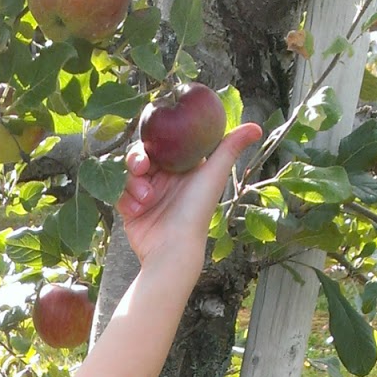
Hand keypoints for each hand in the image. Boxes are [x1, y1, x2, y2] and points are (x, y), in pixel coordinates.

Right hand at [116, 122, 263, 273]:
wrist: (172, 250)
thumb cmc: (195, 213)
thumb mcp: (213, 174)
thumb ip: (229, 147)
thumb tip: (256, 127)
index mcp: (181, 167)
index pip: (162, 142)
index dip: (155, 138)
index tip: (153, 140)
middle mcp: (164, 178)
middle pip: (141, 154)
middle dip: (138, 159)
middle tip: (143, 168)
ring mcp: (146, 193)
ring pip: (128, 172)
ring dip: (133, 182)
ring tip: (145, 199)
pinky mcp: (130, 208)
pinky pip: (119, 193)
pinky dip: (126, 200)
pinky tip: (137, 211)